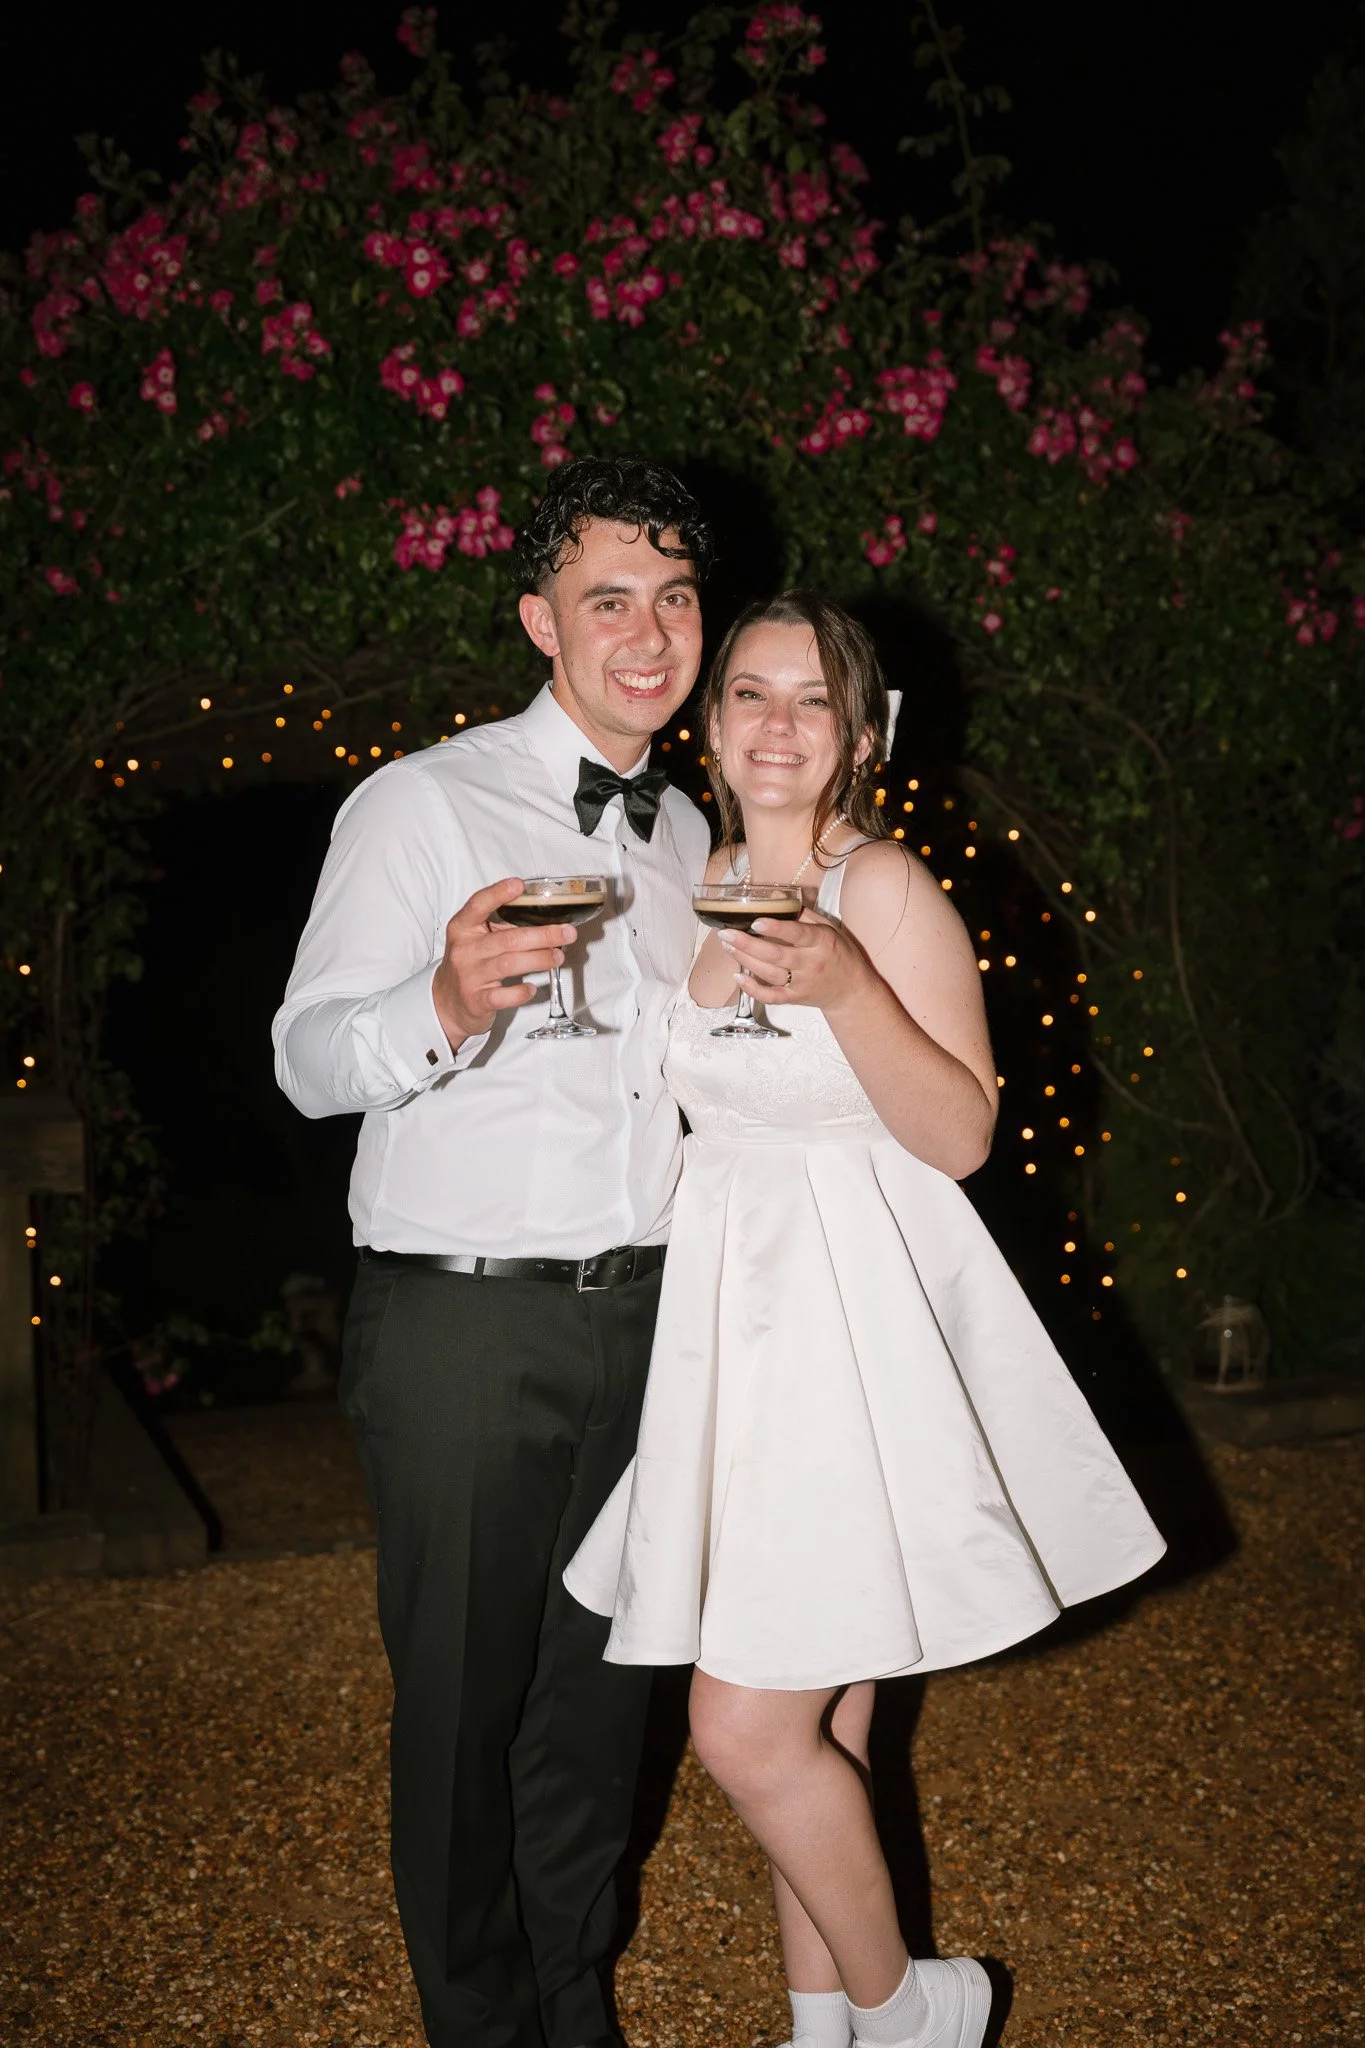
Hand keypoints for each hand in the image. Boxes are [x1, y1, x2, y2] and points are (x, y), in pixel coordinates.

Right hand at [432, 877, 576, 1048]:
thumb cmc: (470, 964)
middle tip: (567, 933)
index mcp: (462, 928)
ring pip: (508, 964)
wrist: (447, 1002)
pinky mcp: (476, 1001)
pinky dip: (520, 992)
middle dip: (543, 935)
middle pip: (507, 939)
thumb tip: (545, 919)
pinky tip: (533, 988)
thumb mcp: (476, 940)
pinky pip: (502, 996)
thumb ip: (501, 927)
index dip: (498, 894)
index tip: (519, 885)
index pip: (478, 905)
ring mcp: (469, 976)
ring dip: (539, 959)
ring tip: (558, 956)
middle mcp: (464, 950)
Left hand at [724, 907, 871, 1014]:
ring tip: (728, 946)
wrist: (851, 991)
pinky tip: (738, 977)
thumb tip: (776, 897)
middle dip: (748, 944)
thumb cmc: (838, 954)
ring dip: (745, 960)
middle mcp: (812, 963)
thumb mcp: (830, 929)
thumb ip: (804, 915)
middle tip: (726, 933)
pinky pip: (772, 997)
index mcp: (822, 941)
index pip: (798, 934)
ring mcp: (803, 983)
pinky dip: (753, 990)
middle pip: (776, 955)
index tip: (756, 922)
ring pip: (770, 973)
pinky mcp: (795, 998)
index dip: (776, 928)